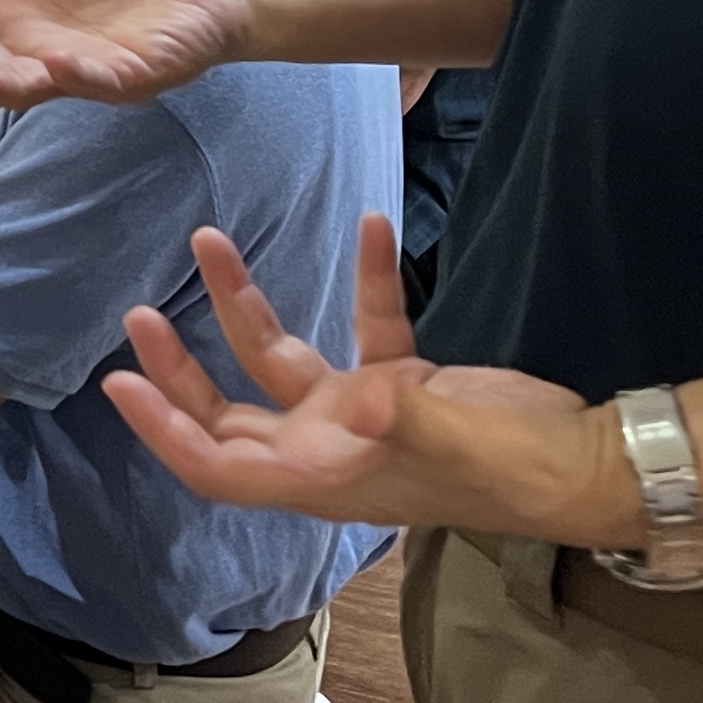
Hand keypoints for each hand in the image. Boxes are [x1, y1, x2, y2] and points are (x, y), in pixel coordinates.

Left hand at [104, 218, 602, 535]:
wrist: (584, 463)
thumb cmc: (516, 471)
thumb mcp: (456, 442)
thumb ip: (405, 417)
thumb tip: (365, 400)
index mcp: (324, 478)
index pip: (218, 467)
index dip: (165, 432)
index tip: (118, 385)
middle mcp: (329, 451)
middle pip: (229, 416)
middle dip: (181, 370)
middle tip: (140, 314)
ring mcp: (363, 418)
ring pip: (282, 362)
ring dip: (246, 305)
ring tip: (212, 238)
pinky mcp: (406, 384)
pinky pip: (368, 325)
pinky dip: (366, 277)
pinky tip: (374, 224)